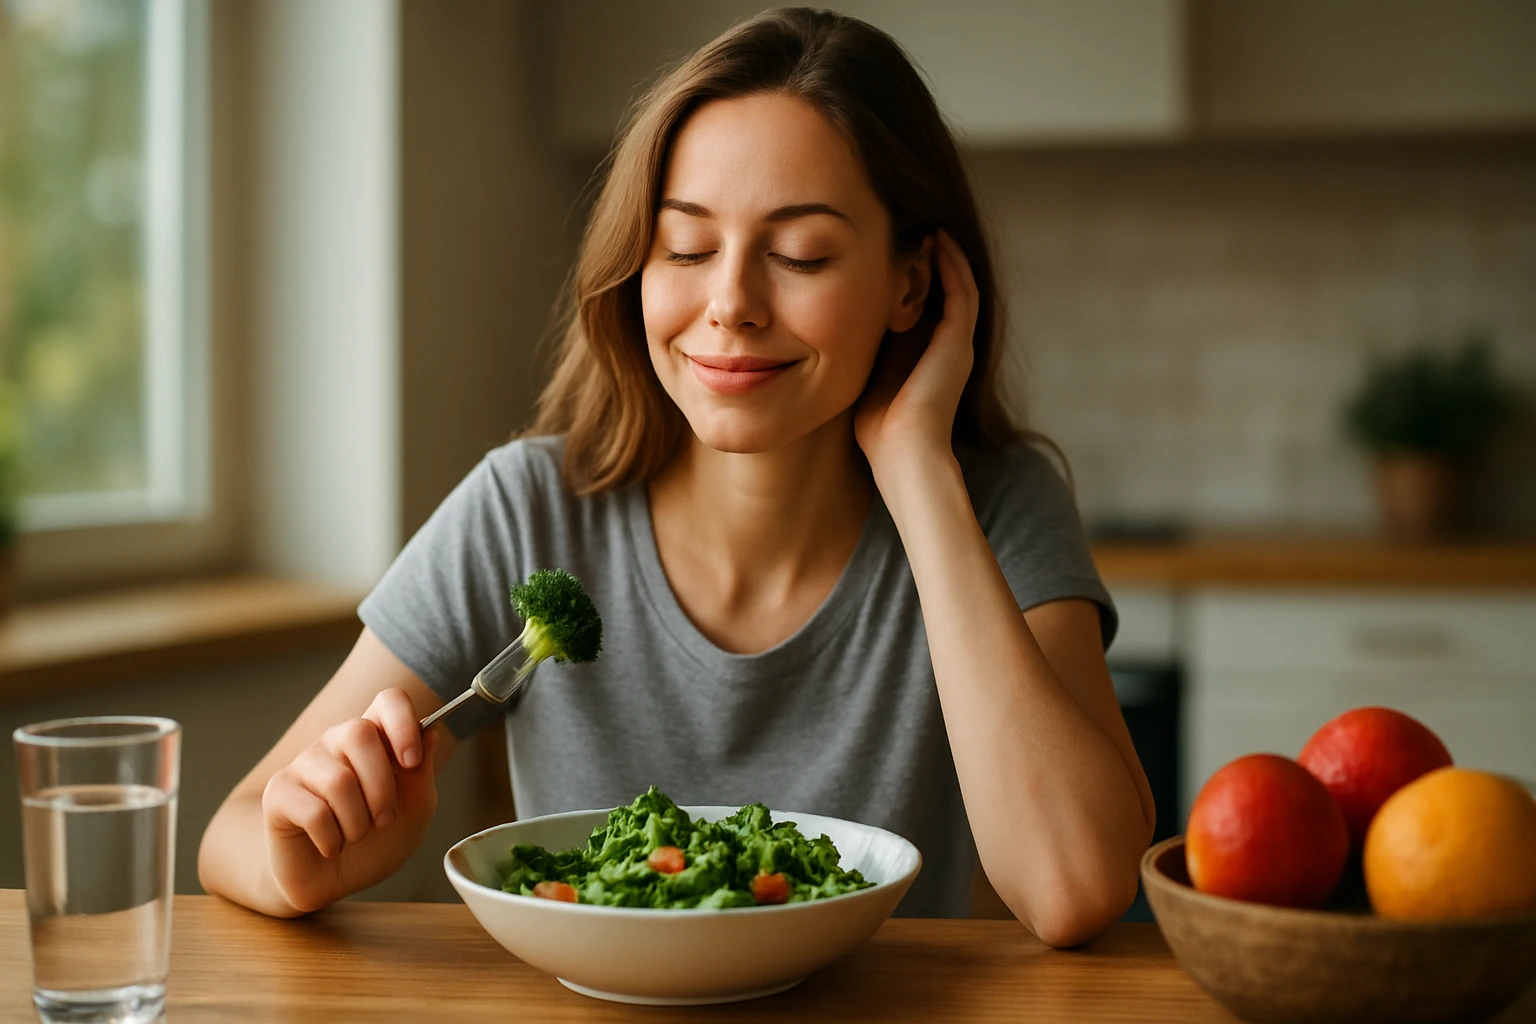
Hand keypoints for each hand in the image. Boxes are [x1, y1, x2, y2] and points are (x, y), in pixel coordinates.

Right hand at [261, 688, 439, 912]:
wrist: (333, 884)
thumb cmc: (375, 844)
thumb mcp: (414, 814)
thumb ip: (422, 776)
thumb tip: (432, 733)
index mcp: (374, 740)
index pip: (388, 700)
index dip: (403, 723)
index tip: (412, 763)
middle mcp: (336, 742)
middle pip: (358, 732)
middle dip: (381, 786)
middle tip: (384, 820)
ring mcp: (304, 764)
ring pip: (338, 779)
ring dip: (357, 822)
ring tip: (355, 836)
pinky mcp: (279, 793)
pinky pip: (313, 811)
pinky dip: (332, 839)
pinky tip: (330, 846)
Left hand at [854, 230, 977, 475]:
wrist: (902, 453)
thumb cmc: (878, 428)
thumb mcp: (865, 375)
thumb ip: (860, 349)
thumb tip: (823, 326)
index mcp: (927, 354)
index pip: (925, 302)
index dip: (914, 274)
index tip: (893, 247)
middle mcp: (948, 345)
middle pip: (945, 288)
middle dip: (931, 257)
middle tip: (914, 223)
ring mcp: (957, 342)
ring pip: (959, 284)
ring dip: (946, 253)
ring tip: (929, 223)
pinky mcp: (958, 341)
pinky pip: (961, 291)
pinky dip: (952, 264)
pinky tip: (938, 239)